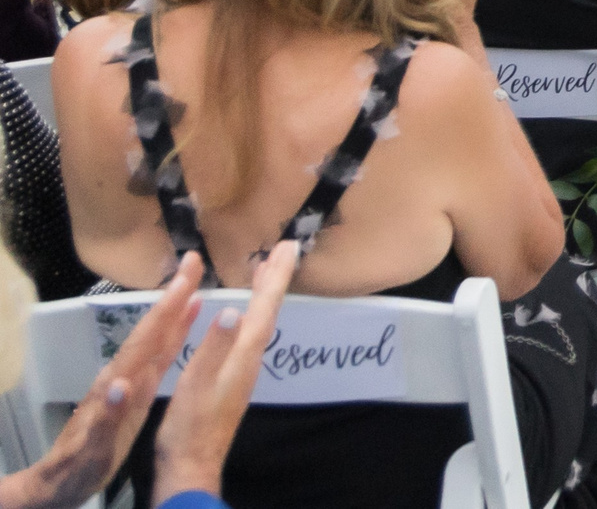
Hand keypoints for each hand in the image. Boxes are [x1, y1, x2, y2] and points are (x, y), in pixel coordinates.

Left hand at [0, 253, 205, 508]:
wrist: (59, 481)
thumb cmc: (80, 467)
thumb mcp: (94, 449)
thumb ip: (108, 417)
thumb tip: (123, 384)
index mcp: (118, 384)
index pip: (146, 339)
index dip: (167, 308)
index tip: (187, 277)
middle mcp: (123, 374)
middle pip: (151, 328)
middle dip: (173, 296)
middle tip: (193, 262)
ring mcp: (128, 380)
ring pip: (155, 338)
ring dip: (174, 310)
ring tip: (194, 284)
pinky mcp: (132, 390)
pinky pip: (157, 355)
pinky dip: (173, 335)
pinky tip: (184, 324)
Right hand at [154, 240, 298, 503]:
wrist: (190, 467)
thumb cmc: (189, 427)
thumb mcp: (195, 385)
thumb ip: (214, 348)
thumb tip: (233, 309)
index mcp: (242, 356)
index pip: (265, 307)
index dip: (277, 276)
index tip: (290, 247)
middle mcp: (249, 359)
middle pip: (267, 311)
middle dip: (275, 279)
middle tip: (284, 249)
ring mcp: (243, 370)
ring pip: (260, 322)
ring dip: (264, 294)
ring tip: (264, 270)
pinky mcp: (233, 379)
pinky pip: (249, 335)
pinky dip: (251, 314)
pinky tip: (243, 313)